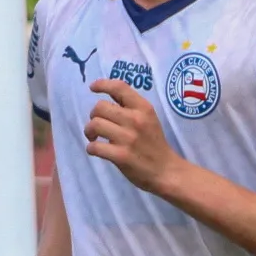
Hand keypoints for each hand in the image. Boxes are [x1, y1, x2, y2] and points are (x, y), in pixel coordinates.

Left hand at [84, 77, 182, 193]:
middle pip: (100, 107)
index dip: (102, 84)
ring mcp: (128, 138)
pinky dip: (91, 148)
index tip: (93, 88)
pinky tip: (96, 150)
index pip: (119, 87)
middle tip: (97, 125)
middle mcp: (135, 120)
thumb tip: (108, 98)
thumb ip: (131, 108)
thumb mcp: (149, 119)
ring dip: (89, 131)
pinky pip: (95, 147)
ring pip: (95, 125)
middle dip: (93, 116)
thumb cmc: (155, 144)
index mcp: (143, 108)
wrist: (166, 171)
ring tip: (94, 138)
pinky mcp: (121, 156)